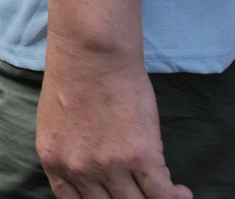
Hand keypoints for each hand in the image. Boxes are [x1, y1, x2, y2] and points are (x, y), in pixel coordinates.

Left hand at [37, 48, 188, 198]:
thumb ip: (70, 152)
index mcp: (53, 160)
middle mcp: (77, 168)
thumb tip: (93, 175)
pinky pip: (161, 195)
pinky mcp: (139, 156)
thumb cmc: (76, 76)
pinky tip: (181, 191)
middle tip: (145, 197)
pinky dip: (175, 197)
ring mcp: (108, 165)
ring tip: (169, 193)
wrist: (92, 51)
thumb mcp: (56, 122)